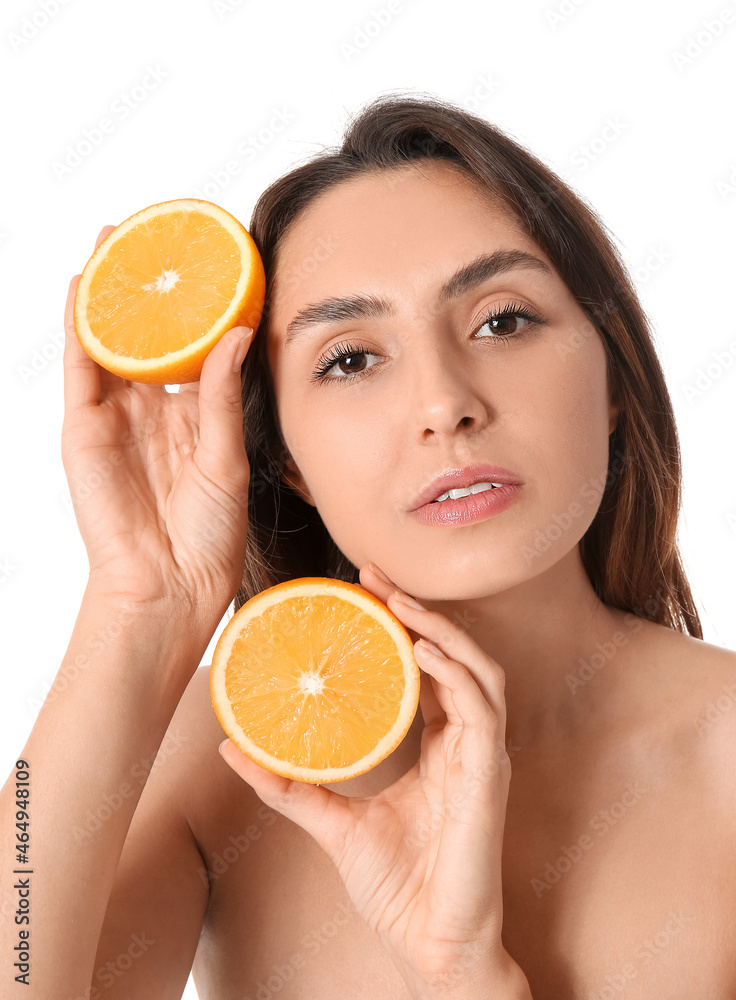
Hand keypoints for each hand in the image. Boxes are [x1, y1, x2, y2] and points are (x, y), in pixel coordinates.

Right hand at [62, 226, 253, 617]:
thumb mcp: (226, 456)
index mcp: (190, 418)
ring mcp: (115, 417)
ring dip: (110, 293)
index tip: (210, 266)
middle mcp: (151, 411)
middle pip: (146, 337)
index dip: (196, 312)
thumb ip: (222, 395)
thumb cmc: (208, 535)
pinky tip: (84, 284)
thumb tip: (237, 333)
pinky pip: (79, 367)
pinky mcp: (84, 428)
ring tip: (115, 240)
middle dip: (147, 291)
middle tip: (155, 235)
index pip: (190, 351)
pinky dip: (78, 325)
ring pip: (110, 342)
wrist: (170, 586)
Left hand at [219, 562, 530, 998]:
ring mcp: (483, 757)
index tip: (364, 590)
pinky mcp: (489, 775)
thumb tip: (230, 749)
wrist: (427, 942)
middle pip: (455, 656)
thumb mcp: (330, 821)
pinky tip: (422, 651)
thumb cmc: (393, 885)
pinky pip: (483, 709)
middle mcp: (466, 743)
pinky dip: (456, 673)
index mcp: (439, 747)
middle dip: (420, 611)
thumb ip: (288, 785)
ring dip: (441, 630)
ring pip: (478, 670)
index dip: (403, 626)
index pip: (428, 668)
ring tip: (398, 604)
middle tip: (375, 578)